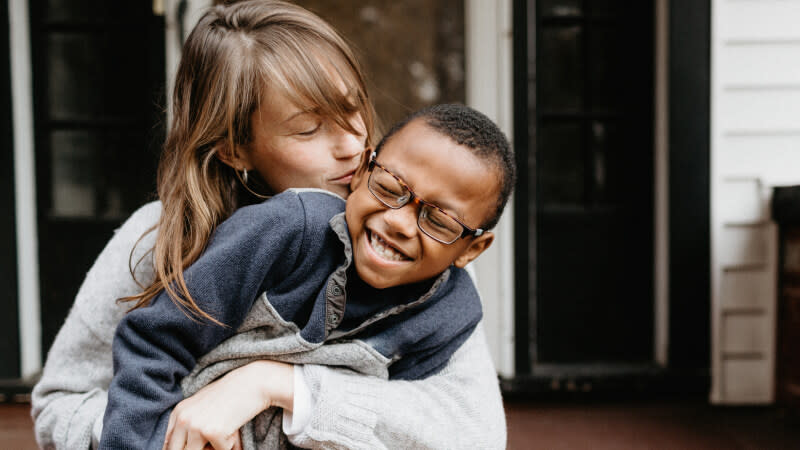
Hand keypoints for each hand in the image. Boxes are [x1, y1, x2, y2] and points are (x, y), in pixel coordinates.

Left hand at [162, 360, 294, 449]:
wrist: (253, 383)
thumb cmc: (231, 395)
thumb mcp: (203, 406)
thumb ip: (189, 423)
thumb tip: (176, 446)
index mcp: (179, 412)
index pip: (168, 444)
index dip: (180, 448)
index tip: (195, 444)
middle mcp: (184, 419)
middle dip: (197, 449)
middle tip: (212, 440)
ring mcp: (197, 426)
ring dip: (214, 448)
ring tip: (225, 432)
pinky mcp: (213, 433)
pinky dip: (230, 445)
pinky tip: (235, 428)